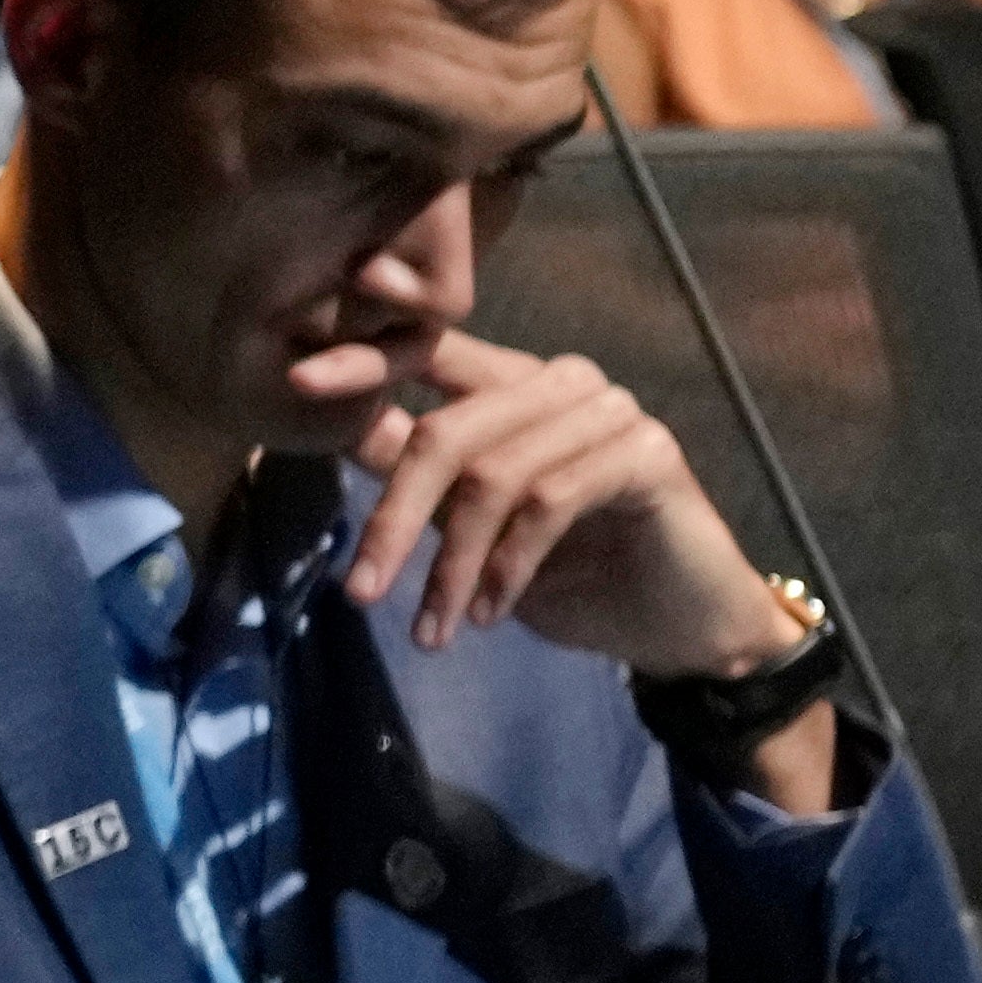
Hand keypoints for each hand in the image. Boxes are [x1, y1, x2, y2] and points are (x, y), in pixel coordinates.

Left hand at [338, 329, 796, 679]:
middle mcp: (562, 383)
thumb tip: (334, 431)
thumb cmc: (577, 574)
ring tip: (433, 629)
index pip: (430, 353)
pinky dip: (508, 564)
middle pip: (449, 429)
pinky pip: (550, 500)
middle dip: (395, 518)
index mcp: (516, 386)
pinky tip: (490, 613)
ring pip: (494, 474)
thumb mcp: (477, 527)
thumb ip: (421, 474)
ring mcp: (610, 412)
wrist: (683, 627)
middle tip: (360, 592)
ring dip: (451, 564)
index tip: (298, 380)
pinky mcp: (646, 454)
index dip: (364, 360)